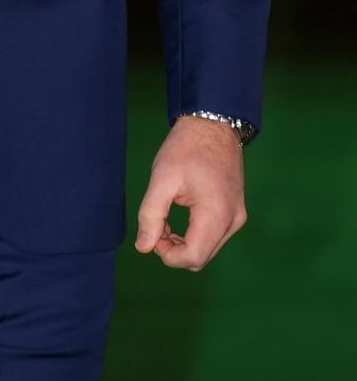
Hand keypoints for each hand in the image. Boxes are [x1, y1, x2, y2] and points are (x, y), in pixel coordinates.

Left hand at [135, 115, 246, 269]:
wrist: (212, 122)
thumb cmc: (187, 147)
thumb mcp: (162, 178)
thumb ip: (151, 215)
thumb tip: (143, 247)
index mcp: (217, 214)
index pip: (193, 258)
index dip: (168, 254)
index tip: (153, 233)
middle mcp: (233, 221)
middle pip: (201, 257)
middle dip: (174, 249)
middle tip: (156, 224)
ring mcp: (237, 217)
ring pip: (207, 249)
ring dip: (184, 242)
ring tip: (165, 217)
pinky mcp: (235, 211)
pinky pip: (214, 236)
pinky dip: (195, 233)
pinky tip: (180, 215)